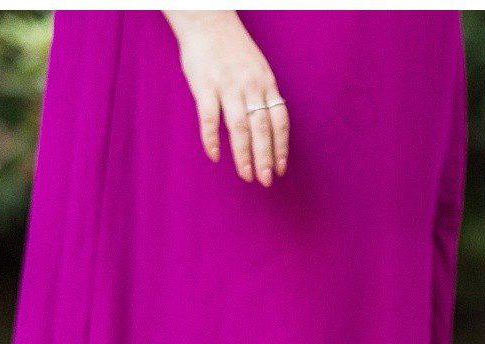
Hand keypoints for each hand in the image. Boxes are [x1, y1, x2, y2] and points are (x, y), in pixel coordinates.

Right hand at [164, 11, 287, 185]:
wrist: (207, 21)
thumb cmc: (233, 48)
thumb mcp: (258, 69)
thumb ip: (264, 95)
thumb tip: (271, 125)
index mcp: (266, 84)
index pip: (279, 121)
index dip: (281, 147)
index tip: (280, 168)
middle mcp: (250, 87)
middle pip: (262, 129)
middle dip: (265, 157)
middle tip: (266, 180)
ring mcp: (227, 86)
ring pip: (239, 127)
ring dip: (244, 155)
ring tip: (247, 175)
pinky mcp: (204, 85)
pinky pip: (209, 118)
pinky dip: (211, 139)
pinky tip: (215, 156)